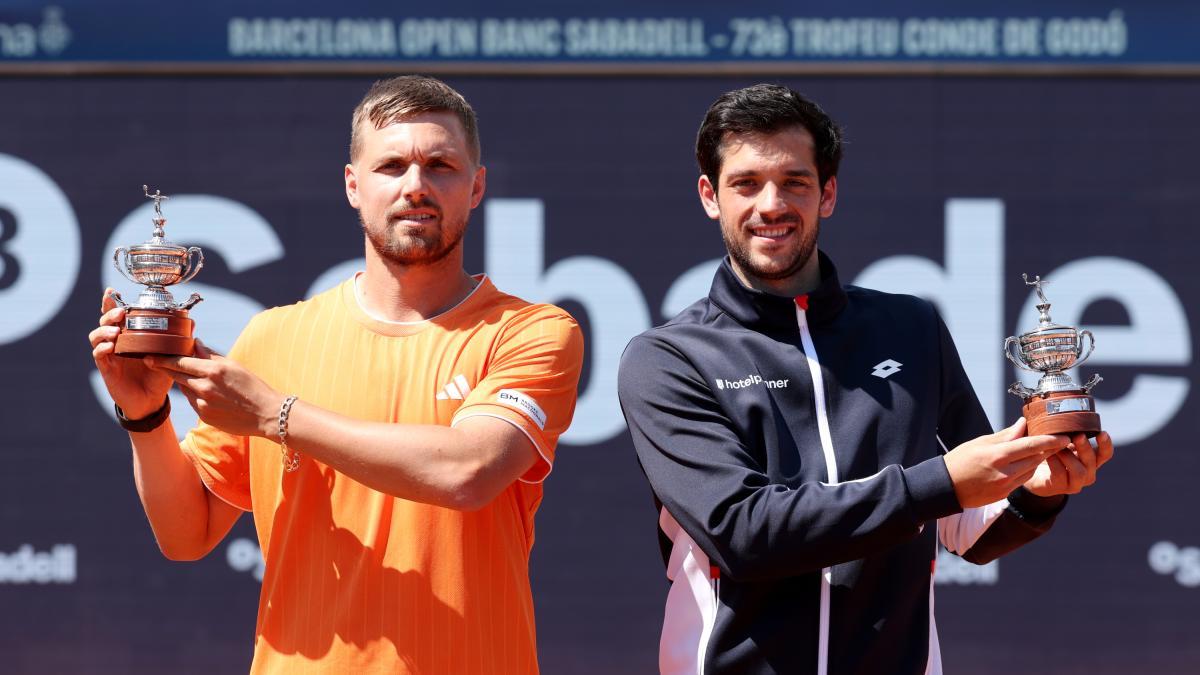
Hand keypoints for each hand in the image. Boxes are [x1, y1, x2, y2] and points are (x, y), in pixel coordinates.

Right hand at [89, 288, 173, 418]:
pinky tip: (110, 347)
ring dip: (104, 330)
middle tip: (121, 313)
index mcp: (129, 334)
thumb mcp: (169, 354)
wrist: (151, 400)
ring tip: (117, 332)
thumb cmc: (158, 374)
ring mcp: (109, 354)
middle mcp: (116, 341)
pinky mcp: (106, 368)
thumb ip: (177, 338)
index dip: (111, 302)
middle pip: (104, 320)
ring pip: (97, 335)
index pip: (117, 315)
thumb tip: (191, 321)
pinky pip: (99, 354)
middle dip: (110, 313)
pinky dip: (102, 348)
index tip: (111, 290)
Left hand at [145, 340, 279, 438]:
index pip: (180, 362)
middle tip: (151, 361)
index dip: (162, 358)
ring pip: (184, 388)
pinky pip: (193, 402)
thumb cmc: (253, 387)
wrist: (266, 414)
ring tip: (192, 377)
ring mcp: (203, 403)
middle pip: (176, 375)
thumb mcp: (234, 366)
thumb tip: (196, 344)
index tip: (149, 355)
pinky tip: (208, 394)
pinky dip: (195, 395)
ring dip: (184, 381)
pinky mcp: (204, 416)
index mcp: (213, 371)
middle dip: (163, 368)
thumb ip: (211, 356)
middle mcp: (204, 387)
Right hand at [943, 418, 1070, 508]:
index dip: (1051, 441)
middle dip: (1048, 450)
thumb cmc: (959, 461)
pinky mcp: (1004, 494)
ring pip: (1031, 470)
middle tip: (1057, 441)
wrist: (945, 488)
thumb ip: (1005, 435)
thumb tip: (1023, 424)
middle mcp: (1005, 472)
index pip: (1032, 446)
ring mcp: (1005, 485)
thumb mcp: (979, 443)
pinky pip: (1023, 480)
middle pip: (1036, 458)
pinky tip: (1023, 463)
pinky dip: (1026, 470)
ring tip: (1039, 450)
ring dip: (1037, 460)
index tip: (1064, 436)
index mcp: (998, 455)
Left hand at [1023, 431, 1113, 496]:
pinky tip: (1046, 453)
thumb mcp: (1057, 439)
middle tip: (1078, 436)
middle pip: (1093, 461)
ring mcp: (1076, 482)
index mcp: (1090, 459)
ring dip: (1068, 456)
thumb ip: (1062, 429)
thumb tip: (1054, 408)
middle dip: (1085, 447)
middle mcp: (1087, 472)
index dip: (1106, 444)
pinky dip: (1054, 462)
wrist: (1030, 472)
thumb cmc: (1047, 451)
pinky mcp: (1061, 487)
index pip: (1105, 454)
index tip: (1102, 432)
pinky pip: (1060, 474)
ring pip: (1079, 471)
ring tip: (1057, 446)